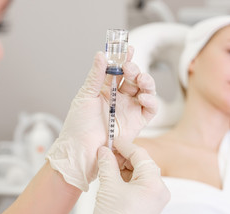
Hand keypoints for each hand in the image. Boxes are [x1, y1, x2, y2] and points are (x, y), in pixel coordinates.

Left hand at [46, 48, 157, 190]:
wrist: (81, 149)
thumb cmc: (78, 125)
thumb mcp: (85, 96)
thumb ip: (96, 76)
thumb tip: (100, 54)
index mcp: (105, 90)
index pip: (117, 70)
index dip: (123, 58)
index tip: (127, 48)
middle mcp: (118, 98)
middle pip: (133, 78)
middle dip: (134, 69)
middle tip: (129, 67)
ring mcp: (129, 109)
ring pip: (144, 90)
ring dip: (145, 81)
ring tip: (139, 79)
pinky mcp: (137, 122)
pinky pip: (150, 108)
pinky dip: (151, 100)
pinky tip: (143, 96)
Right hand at [93, 139, 169, 213]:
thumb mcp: (109, 186)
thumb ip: (107, 164)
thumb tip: (104, 151)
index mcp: (154, 183)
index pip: (140, 154)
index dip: (124, 145)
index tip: (112, 140)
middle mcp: (158, 189)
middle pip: (141, 163)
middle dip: (123, 156)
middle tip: (107, 153)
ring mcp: (154, 197)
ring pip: (139, 172)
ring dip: (123, 166)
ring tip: (107, 165)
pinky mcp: (147, 203)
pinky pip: (137, 183)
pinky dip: (125, 177)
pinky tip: (112, 175)